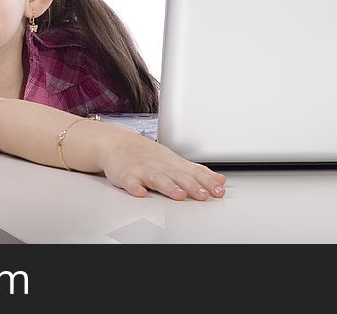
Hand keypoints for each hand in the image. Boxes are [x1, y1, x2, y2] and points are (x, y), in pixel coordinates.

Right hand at [98, 127, 226, 200]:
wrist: (116, 142)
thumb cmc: (147, 155)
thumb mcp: (174, 161)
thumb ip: (197, 172)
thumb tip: (220, 180)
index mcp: (173, 164)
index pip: (193, 173)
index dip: (206, 182)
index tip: (218, 191)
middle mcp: (160, 167)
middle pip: (177, 176)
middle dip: (191, 185)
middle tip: (203, 194)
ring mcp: (142, 170)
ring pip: (157, 179)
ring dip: (168, 186)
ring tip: (178, 194)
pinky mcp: (125, 175)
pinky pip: (129, 181)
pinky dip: (134, 187)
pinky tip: (139, 192)